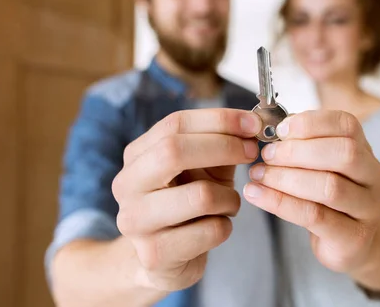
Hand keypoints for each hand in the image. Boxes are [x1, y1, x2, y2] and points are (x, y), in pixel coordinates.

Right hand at [112, 109, 260, 292]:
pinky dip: (226, 226)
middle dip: (223, 147)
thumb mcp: (203, 169)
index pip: (175, 124)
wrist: (165, 260)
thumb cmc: (188, 205)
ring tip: (230, 202)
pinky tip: (218, 226)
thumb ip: (221, 144)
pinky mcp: (155, 254)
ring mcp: (136, 221)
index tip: (252, 123)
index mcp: (136, 156)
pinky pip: (210, 231)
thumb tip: (252, 123)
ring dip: (230, 196)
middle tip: (251, 152)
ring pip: (200, 195)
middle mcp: (127, 185)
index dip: (218, 120)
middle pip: (173, 151)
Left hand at [243, 110, 379, 275]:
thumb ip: (303, 146)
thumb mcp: (320, 168)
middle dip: (297, 151)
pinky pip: (313, 216)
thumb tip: (277, 130)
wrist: (348, 244)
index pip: (346, 125)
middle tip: (266, 155)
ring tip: (258, 175)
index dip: (311, 123)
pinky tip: (256, 195)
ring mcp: (368, 209)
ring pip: (329, 187)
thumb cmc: (327, 200)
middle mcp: (375, 177)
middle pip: (344, 153)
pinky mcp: (353, 237)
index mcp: (366, 151)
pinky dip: (280, 203)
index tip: (280, 130)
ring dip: (286, 178)